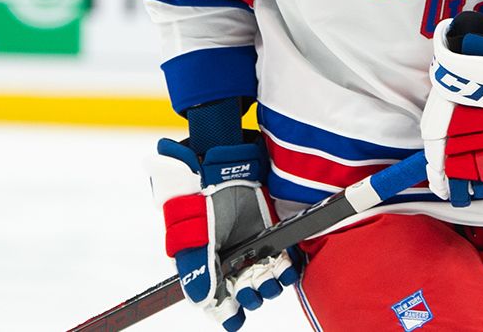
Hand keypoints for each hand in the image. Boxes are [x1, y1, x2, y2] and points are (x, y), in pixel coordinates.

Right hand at [148, 137, 298, 329]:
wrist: (224, 166)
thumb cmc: (201, 197)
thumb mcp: (195, 234)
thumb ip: (197, 269)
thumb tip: (204, 302)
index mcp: (205, 265)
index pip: (216, 299)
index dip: (226, 311)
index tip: (234, 318)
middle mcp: (230, 261)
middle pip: (244, 293)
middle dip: (250, 296)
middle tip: (251, 288)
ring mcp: (252, 249)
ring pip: (265, 282)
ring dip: (269, 286)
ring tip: (269, 279)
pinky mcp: (272, 237)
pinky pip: (283, 262)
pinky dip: (287, 270)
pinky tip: (286, 268)